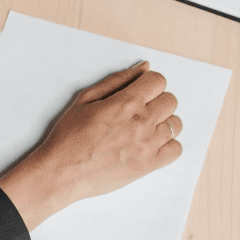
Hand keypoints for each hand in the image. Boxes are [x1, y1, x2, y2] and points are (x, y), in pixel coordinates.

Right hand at [0, 61, 182, 230]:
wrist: (62, 172)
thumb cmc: (70, 136)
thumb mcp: (86, 98)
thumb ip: (118, 80)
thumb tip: (144, 67)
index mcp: (127, 103)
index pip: (159, 81)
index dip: (149, 84)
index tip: (140, 92)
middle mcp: (142, 122)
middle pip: (171, 101)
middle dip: (157, 101)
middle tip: (139, 111)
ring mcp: (149, 145)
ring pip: (176, 124)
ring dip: (163, 123)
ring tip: (144, 129)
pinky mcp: (150, 165)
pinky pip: (177, 149)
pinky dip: (167, 145)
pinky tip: (150, 145)